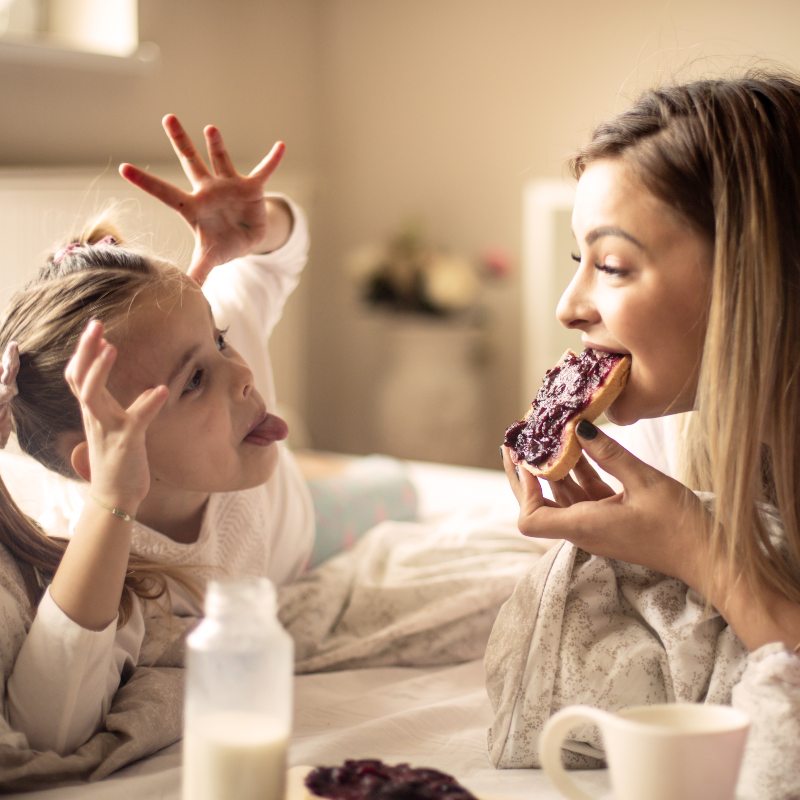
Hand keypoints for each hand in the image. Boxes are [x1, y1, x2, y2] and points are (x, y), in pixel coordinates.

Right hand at [65, 320, 167, 512]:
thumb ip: (128, 406)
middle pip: (79, 378)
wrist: (116, 496)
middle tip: (96, 324)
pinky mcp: (126, 442)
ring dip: (101, 371)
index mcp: (93, 412)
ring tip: (113, 347)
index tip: (96, 328)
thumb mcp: (121, 428)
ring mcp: (108, 429)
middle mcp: (95, 417)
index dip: (84, 352)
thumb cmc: (120, 460)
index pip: (79, 376)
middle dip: (85, 350)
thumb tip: (151, 387)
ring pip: (93, 396)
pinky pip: (135, 420)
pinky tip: (163, 390)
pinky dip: (148, 404)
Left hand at [119, 114, 285, 284]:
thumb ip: (197, 272)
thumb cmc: (223, 245)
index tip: (124, 168)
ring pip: (221, 159)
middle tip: (168, 118)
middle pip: (190, 162)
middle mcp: (208, 190)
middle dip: (180, 141)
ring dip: (217, 145)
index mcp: (192, 206)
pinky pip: (264, 171)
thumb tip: (186, 293)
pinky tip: (280, 146)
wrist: (248, 239)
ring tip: (210, 129)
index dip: (145, 182)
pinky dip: (272, 160)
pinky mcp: (252, 188)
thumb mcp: (209, 258)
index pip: (164, 192)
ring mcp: (229, 185)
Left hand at [501, 423, 711, 590]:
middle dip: (527, 474)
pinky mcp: (610, 520)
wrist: (708, 557)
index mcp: (584, 526)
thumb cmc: (679, 525)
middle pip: (539, 505)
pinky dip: (578, 472)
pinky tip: (579, 446)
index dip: (522, 489)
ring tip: (546, 435)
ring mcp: (596, 526)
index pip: (530, 519)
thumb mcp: (645, 481)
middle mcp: (583, 529)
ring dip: (554, 468)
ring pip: (563, 496)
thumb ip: (610, 454)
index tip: (525, 458)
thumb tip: (578, 428)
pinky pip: (585, 495)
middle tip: (518, 441)